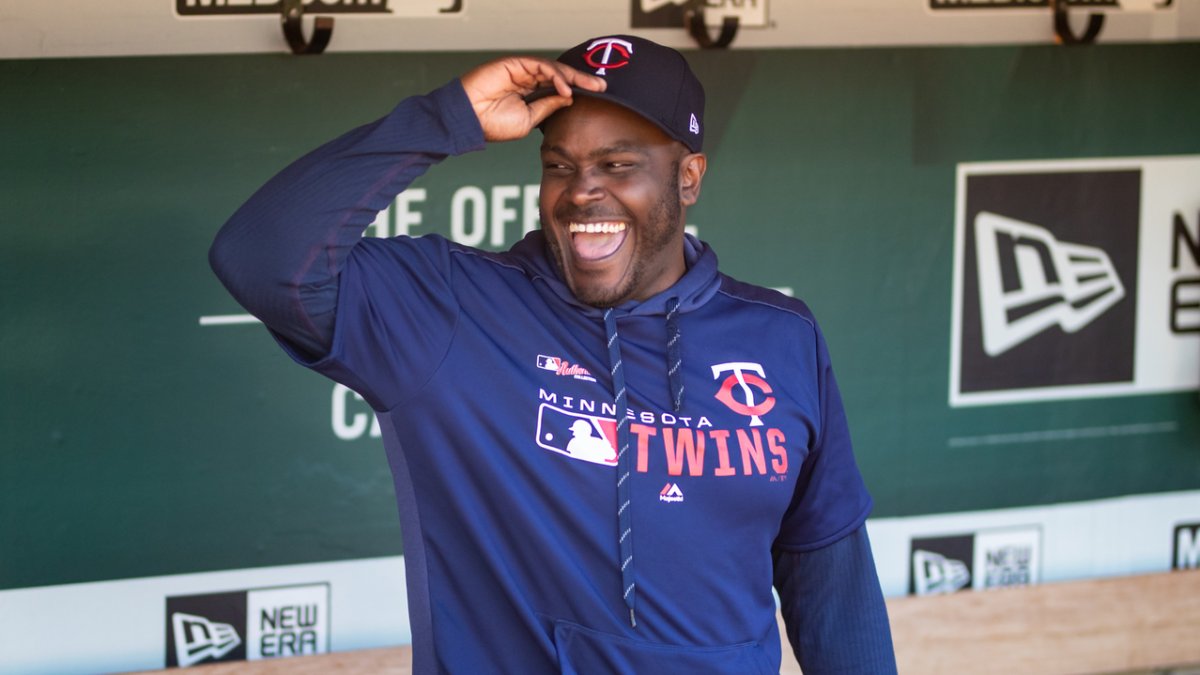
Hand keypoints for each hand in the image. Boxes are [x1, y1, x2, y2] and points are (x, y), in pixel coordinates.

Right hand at [461, 57, 605, 142]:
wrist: (469, 121)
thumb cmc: (492, 124)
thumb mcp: (529, 120)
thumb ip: (548, 107)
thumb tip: (569, 98)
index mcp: (530, 93)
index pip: (558, 88)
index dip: (578, 90)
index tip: (598, 95)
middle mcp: (527, 79)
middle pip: (560, 76)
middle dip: (583, 80)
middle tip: (603, 85)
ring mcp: (521, 70)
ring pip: (553, 69)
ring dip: (573, 77)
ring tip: (590, 87)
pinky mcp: (514, 64)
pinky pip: (539, 66)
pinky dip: (555, 76)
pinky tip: (565, 88)